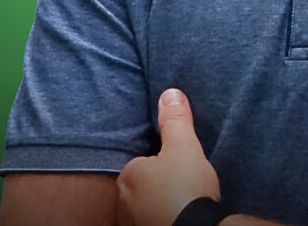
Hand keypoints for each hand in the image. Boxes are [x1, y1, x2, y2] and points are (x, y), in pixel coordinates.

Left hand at [117, 88, 221, 225]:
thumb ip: (176, 121)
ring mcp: (131, 224)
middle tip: (181, 184)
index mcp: (128, 175)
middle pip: (141, 187)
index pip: (141, 162)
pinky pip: (151, 222)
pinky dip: (162, 219)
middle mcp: (122, 203)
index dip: (160, 162)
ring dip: (157, 206)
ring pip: (144, 208)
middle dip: (156, 185)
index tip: (176, 166)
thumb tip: (170, 94)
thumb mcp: (185, 147)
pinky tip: (178, 218)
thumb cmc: (185, 191)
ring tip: (181, 204)